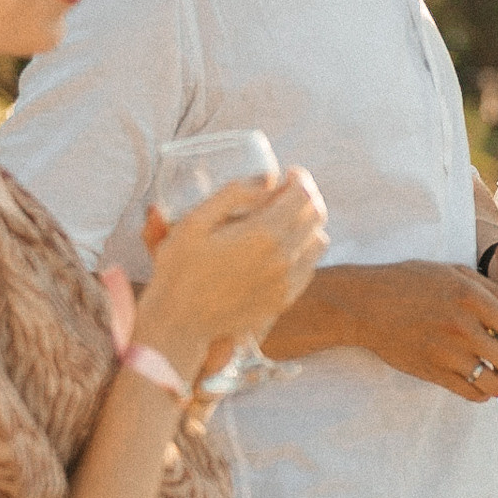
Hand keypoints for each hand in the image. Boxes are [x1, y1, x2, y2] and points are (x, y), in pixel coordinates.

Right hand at [137, 169, 328, 370]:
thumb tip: (267, 179)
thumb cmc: (179, 269)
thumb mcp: (195, 221)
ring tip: (285, 220)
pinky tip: (282, 248)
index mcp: (263, 234)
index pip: (303, 196)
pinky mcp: (283, 300)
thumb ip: (234, 194)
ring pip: (319, 241)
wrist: (179, 323)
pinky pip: (309, 267)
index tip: (288, 174)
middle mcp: (283, 258)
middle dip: (305, 196)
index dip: (300, 179)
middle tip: (287, 192)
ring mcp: (286, 282)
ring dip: (308, 224)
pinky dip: (303, 251)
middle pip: (316, 215)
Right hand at [324, 260, 497, 401]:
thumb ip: (492, 289)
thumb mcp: (455, 272)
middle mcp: (463, 329)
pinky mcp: (433, 374)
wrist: (367, 304)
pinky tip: (483, 384)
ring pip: (497, 386)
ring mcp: (448, 355)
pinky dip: (484, 394)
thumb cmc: (412, 282)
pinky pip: (472, 395)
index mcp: (472, 299)